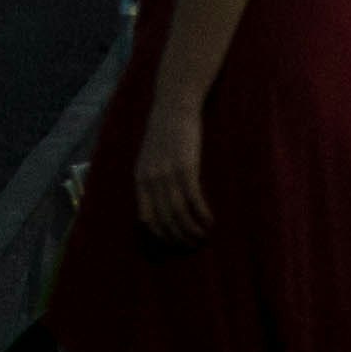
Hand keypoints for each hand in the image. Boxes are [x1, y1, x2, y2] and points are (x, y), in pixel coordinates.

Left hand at [132, 84, 209, 247]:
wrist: (173, 105)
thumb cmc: (163, 132)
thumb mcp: (148, 157)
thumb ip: (150, 180)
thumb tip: (158, 207)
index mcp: (140, 178)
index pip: (147, 219)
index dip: (161, 236)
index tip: (175, 245)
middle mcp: (151, 179)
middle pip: (165, 221)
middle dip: (180, 239)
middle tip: (193, 245)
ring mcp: (168, 174)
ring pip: (180, 215)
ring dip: (193, 231)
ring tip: (203, 236)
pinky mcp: (186, 168)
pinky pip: (194, 201)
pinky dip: (203, 216)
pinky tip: (210, 222)